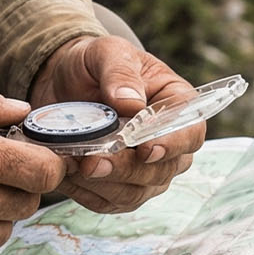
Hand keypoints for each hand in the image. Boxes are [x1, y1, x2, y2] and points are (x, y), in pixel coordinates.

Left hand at [29, 35, 202, 214]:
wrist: (63, 83)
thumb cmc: (93, 64)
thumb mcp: (105, 52)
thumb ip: (119, 71)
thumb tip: (131, 103)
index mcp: (177, 104)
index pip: (190, 132)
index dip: (172, 145)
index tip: (146, 149)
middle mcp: (169, 143)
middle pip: (163, 170)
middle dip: (127, 169)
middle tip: (93, 162)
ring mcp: (146, 170)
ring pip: (136, 192)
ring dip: (104, 184)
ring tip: (73, 166)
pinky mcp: (119, 187)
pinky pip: (109, 202)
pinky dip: (87, 193)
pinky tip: (67, 176)